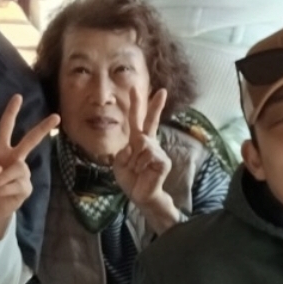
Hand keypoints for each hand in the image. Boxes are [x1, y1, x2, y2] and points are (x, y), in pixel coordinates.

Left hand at [0, 95, 57, 244]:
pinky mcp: (26, 187)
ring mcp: (22, 172)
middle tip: (56, 117)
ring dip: (1, 179)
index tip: (17, 97)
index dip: (11, 113)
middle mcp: (15, 158)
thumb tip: (0, 167)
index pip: (6, 128)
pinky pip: (18, 184)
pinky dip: (4, 189)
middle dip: (43, 128)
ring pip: (17, 169)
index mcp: (0, 150)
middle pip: (30, 140)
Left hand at [112, 88, 175, 229]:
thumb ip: (125, 150)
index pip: (137, 120)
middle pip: (151, 121)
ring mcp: (158, 151)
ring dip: (134, 160)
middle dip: (155, 106)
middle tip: (162, 91)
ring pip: (141, 144)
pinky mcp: (163, 161)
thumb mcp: (119, 162)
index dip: (138, 105)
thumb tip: (137, 143)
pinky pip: (147, 156)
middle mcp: (149, 143)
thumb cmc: (130, 178)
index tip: (136, 88)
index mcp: (138, 141)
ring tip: (137, 170)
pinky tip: (143, 172)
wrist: (139, 195)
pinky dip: (140, 165)